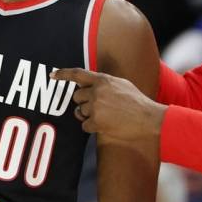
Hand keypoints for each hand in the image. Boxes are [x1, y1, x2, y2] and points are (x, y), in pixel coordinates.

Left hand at [51, 68, 166, 140]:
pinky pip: (85, 126)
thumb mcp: (121, 84)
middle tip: (99, 108)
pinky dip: (93, 127)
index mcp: (103, 80)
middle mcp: (97, 92)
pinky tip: (107, 125)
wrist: (148, 118)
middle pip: (76, 97)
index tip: (53, 75)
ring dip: (90, 116)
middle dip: (84, 103)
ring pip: (81, 112)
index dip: (63, 74)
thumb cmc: (137, 102)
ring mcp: (96, 107)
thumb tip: (89, 86)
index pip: (78, 74)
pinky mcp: (97, 122)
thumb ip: (104, 83)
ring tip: (108, 116)